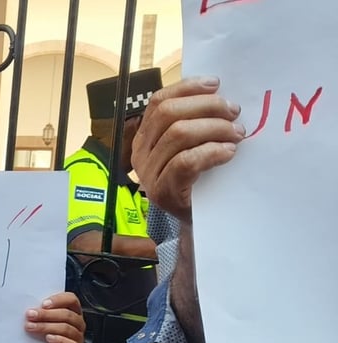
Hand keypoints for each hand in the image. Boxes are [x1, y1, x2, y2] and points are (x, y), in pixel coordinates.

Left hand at [25, 292, 84, 342]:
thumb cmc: (47, 334)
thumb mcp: (45, 320)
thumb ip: (41, 312)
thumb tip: (29, 309)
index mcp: (73, 311)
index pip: (71, 300)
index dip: (58, 300)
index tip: (43, 304)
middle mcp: (78, 322)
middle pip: (66, 314)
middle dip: (46, 314)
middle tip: (31, 315)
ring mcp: (78, 336)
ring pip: (66, 329)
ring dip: (47, 327)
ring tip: (32, 327)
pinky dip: (59, 341)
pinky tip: (48, 338)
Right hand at [131, 77, 244, 223]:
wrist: (200, 222)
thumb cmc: (199, 181)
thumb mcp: (191, 146)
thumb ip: (194, 123)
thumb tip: (218, 93)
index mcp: (144, 137)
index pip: (158, 102)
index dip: (187, 88)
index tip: (216, 84)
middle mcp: (140, 154)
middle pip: (168, 113)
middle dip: (206, 107)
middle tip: (234, 112)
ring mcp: (149, 174)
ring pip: (179, 134)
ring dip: (215, 128)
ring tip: (237, 134)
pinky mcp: (163, 192)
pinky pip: (186, 161)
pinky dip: (211, 152)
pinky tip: (228, 152)